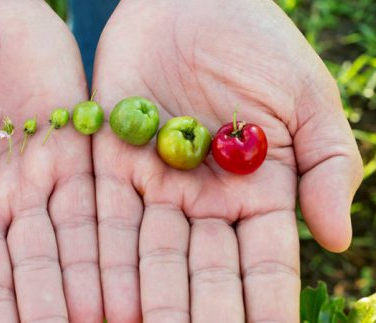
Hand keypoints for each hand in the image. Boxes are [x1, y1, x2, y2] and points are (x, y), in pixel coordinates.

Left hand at [92, 0, 362, 320]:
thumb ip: (328, 167)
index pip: (262, 263)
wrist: (193, 2)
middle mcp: (201, 200)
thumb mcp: (308, 100)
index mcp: (256, 193)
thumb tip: (334, 239)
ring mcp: (154, 184)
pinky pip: (103, 216)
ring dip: (145, 301)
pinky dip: (101, 258)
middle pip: (201, 271)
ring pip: (149, 255)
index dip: (265, 305)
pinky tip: (101, 298)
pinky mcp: (109, 162)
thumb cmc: (259, 44)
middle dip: (198, 316)